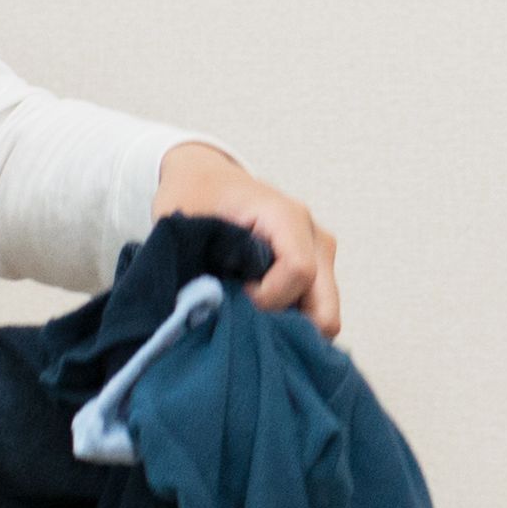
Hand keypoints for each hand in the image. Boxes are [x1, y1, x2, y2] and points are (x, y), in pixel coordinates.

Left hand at [156, 142, 341, 334]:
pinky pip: (315, 312)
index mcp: (285, 217)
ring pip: (323, 316)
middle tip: (246, 321)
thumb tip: (200, 312)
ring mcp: (321, 255)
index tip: (233, 294)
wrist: (208, 179)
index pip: (299, 272)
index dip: (265, 297)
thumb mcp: (181, 222)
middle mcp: (314, 236)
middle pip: (325, 308)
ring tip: (248, 316)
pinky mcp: (319, 271)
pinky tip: (257, 314)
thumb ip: (191, 263)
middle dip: (286, 328)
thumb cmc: (196, 196)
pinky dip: (289, 323)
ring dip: (287, 327)